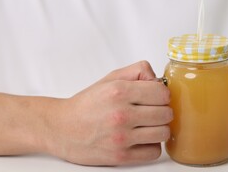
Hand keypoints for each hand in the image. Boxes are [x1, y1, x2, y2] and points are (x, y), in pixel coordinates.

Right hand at [45, 61, 171, 165]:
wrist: (61, 128)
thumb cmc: (88, 103)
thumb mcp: (111, 78)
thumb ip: (138, 71)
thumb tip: (159, 80)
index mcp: (119, 92)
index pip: (163, 93)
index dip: (162, 94)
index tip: (155, 97)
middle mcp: (121, 114)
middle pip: (166, 114)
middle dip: (162, 110)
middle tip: (151, 111)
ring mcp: (121, 138)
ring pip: (164, 133)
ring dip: (159, 129)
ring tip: (147, 125)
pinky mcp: (120, 157)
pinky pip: (154, 152)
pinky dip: (151, 145)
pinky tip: (141, 138)